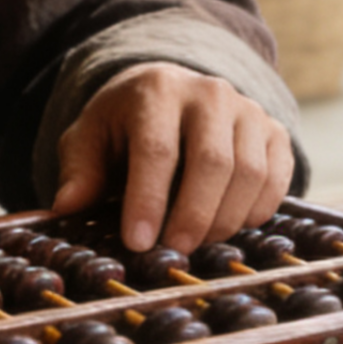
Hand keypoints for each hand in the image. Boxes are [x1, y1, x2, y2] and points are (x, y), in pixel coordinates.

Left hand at [48, 63, 294, 254]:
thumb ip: (80, 171)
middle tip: (173, 253)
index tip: (138, 243)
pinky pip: (276, 179)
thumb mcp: (89, 139)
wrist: (169, 95)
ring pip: (249, 173)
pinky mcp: (274, 131)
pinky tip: (228, 227)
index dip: (148, 200)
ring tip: (195, 243)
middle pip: (212, 162)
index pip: (157, 149)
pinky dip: (255, 211)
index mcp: (156, 89)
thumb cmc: (123, 126)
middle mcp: (208, 92)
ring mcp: (248, 109)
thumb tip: (66, 208)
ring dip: (224, 220)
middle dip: (192, 216)